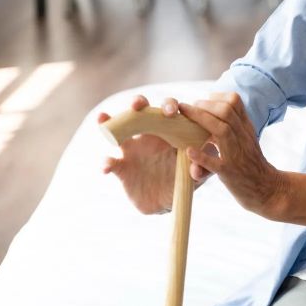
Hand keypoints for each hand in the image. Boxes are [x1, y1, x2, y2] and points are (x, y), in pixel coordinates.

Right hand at [99, 95, 213, 213]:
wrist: (165, 202)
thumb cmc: (183, 180)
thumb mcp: (197, 176)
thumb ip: (202, 171)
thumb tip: (196, 170)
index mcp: (171, 133)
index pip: (170, 112)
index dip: (170, 107)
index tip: (171, 111)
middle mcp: (150, 136)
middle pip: (142, 112)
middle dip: (139, 103)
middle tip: (138, 105)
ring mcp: (133, 150)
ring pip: (120, 130)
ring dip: (111, 121)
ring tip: (104, 117)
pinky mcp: (122, 168)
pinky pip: (111, 162)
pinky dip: (106, 163)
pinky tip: (106, 166)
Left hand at [180, 92, 283, 216]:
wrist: (266, 188)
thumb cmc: (252, 164)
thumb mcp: (248, 139)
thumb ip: (236, 125)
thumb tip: (216, 108)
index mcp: (246, 128)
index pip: (235, 101)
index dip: (216, 96)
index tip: (203, 100)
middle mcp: (243, 138)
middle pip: (226, 111)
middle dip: (204, 105)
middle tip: (188, 108)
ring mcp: (237, 155)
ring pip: (222, 130)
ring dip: (200, 120)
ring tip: (184, 118)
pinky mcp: (230, 173)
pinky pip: (215, 163)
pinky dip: (201, 156)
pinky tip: (189, 151)